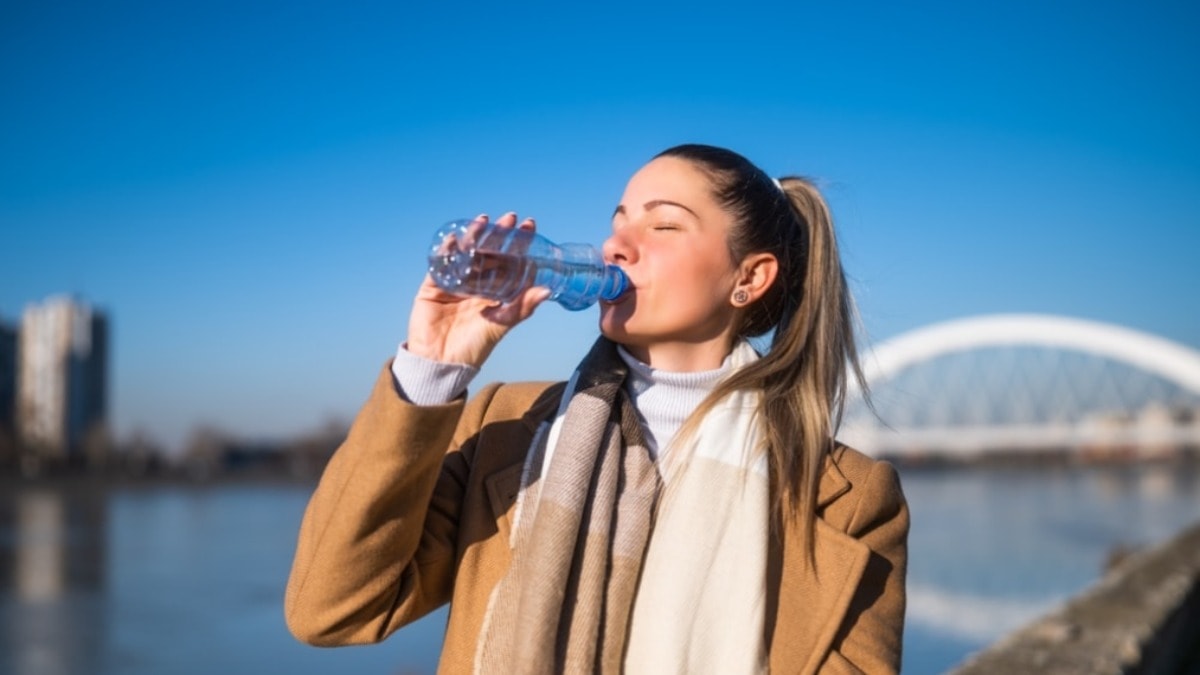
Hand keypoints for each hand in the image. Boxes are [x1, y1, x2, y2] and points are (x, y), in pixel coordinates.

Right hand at [406, 212, 550, 366]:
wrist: (440, 364)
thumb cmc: (473, 348)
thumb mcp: (501, 326)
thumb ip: (521, 308)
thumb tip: (546, 290)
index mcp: (496, 292)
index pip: (510, 262)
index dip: (519, 245)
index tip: (529, 227)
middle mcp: (477, 284)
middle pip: (489, 253)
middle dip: (499, 236)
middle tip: (510, 218)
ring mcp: (456, 282)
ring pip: (467, 254)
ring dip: (475, 236)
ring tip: (485, 220)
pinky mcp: (434, 285)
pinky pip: (441, 264)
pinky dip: (447, 250)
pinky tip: (456, 238)